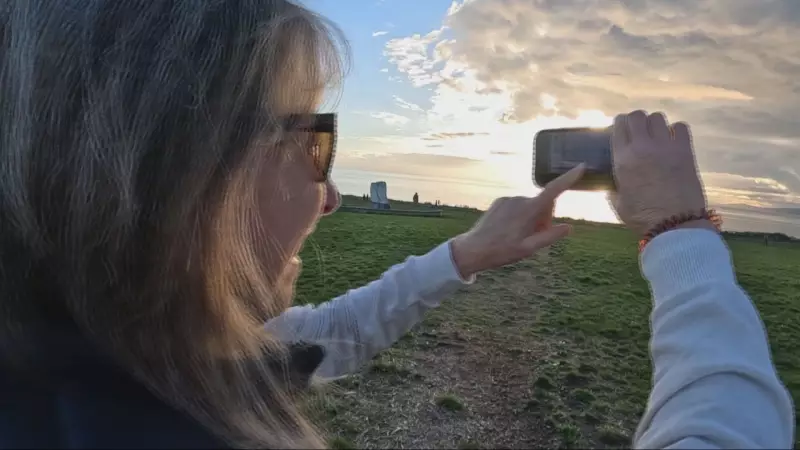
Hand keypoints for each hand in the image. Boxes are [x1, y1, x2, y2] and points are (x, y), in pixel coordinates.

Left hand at [451, 165, 584, 277]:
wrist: (473, 249)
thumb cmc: (502, 251)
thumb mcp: (529, 249)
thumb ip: (550, 236)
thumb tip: (569, 227)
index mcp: (528, 210)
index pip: (553, 190)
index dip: (569, 178)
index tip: (581, 167)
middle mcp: (519, 199)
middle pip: (543, 204)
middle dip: (544, 218)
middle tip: (533, 237)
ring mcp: (508, 199)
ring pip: (531, 205)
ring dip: (532, 218)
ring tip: (519, 235)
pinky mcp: (500, 201)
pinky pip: (518, 206)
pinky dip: (520, 215)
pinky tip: (509, 229)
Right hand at [609, 110, 706, 235]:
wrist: (674, 224)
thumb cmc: (643, 218)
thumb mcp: (618, 204)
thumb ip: (613, 188)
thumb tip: (612, 184)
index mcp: (623, 159)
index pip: (619, 126)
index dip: (620, 124)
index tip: (622, 129)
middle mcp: (642, 147)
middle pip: (637, 116)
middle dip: (637, 120)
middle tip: (639, 131)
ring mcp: (665, 147)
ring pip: (658, 118)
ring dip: (655, 124)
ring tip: (656, 136)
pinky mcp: (685, 151)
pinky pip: (680, 127)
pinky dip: (676, 131)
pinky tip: (673, 141)